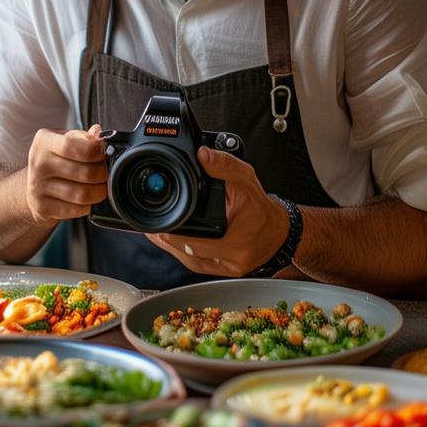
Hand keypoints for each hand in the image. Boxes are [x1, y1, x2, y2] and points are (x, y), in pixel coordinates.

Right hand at [25, 124, 107, 227]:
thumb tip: (98, 133)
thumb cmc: (55, 160)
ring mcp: (38, 188)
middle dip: (103, 173)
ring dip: (99, 192)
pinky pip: (78, 209)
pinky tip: (88, 199)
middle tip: (105, 172)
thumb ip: (83, 137)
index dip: (97, 150)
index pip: (75, 146)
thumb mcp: (65, 141)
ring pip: (83, 194)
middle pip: (86, 172)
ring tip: (100, 186)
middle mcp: (38, 163)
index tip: (105, 152)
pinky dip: (89, 205)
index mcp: (44, 142)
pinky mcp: (43, 208)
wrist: (32, 187)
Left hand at [146, 146, 289, 276]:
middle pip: (188, 253)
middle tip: (149, 227)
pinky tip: (169, 240)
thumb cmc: (261, 209)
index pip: (197, 242)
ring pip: (188, 260)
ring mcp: (225, 268)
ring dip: (170, 246)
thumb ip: (225, 165)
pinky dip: (180, 251)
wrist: (277, 231)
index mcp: (236, 241)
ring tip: (154, 231)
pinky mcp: (220, 271)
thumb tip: (203, 155)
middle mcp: (230, 259)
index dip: (175, 235)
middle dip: (167, 239)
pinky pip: (195, 262)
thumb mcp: (246, 180)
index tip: (158, 226)